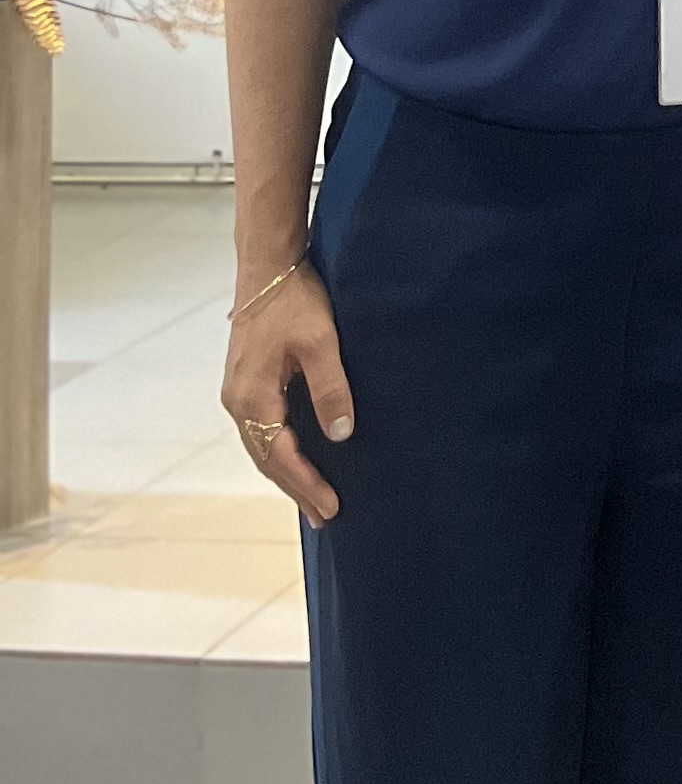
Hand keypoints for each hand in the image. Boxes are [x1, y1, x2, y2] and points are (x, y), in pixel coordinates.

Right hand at [219, 263, 353, 527]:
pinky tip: (296, 456)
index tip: (330, 507)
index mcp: (253, 397)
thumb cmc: (295, 301)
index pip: (281, 456)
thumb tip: (342, 435)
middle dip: (296, 487)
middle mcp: (238, 402)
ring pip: (261, 446)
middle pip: (267, 458)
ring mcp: (238, 393)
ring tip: (312, 497)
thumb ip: (331, 389)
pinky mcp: (245, 382)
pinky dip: (279, 449)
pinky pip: (262, 428)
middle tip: (324, 515)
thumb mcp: (321, 343)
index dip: (306, 484)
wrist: (267, 268)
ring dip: (286, 472)